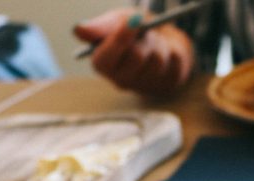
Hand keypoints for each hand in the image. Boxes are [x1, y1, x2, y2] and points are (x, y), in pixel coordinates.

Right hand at [74, 9, 194, 96]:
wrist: (164, 38)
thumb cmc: (134, 32)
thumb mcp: (116, 21)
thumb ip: (100, 27)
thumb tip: (78, 30)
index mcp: (103, 65)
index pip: (104, 60)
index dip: (119, 40)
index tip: (131, 21)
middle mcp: (122, 80)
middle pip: (135, 58)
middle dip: (143, 38)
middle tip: (144, 29)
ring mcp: (145, 86)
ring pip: (157, 60)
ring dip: (159, 43)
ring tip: (155, 41)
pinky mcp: (168, 86)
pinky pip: (175, 64)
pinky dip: (175, 52)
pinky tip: (169, 52)